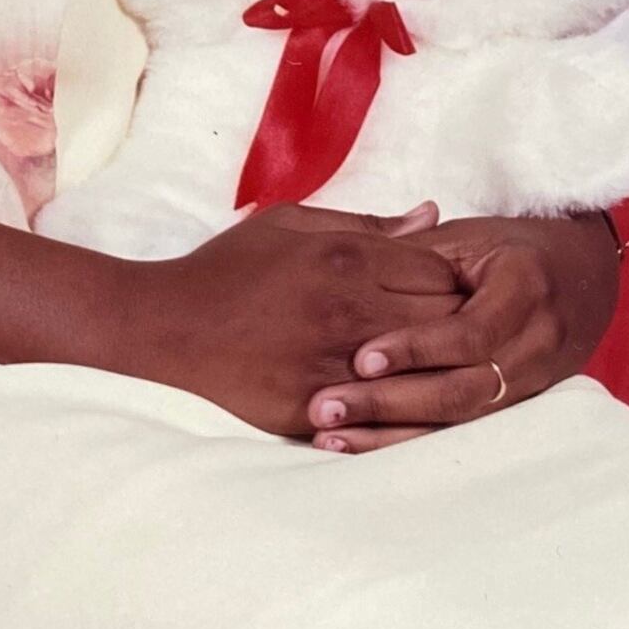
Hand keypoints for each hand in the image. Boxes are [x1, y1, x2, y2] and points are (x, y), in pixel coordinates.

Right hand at [115, 199, 465, 436]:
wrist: (167, 329)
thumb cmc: (229, 270)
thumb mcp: (291, 224)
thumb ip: (367, 222)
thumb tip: (433, 215)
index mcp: (345, 257)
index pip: (440, 269)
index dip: (456, 280)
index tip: (453, 289)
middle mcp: (347, 308)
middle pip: (444, 320)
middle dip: (458, 324)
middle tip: (460, 331)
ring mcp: (334, 362)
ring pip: (424, 371)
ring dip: (438, 369)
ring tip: (440, 367)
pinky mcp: (317, 407)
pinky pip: (385, 414)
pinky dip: (404, 409)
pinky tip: (407, 403)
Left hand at [305, 209, 620, 452]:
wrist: (584, 273)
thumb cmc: (512, 246)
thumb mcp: (470, 236)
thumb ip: (415, 252)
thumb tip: (350, 265)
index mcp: (526, 287)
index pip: (468, 332)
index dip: (415, 349)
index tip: (359, 360)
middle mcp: (537, 341)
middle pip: (463, 389)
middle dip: (391, 404)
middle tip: (326, 409)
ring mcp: (534, 380)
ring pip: (462, 420)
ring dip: (394, 434)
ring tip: (333, 438)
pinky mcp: (521, 406)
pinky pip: (465, 431)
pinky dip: (414, 440)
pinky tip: (366, 446)